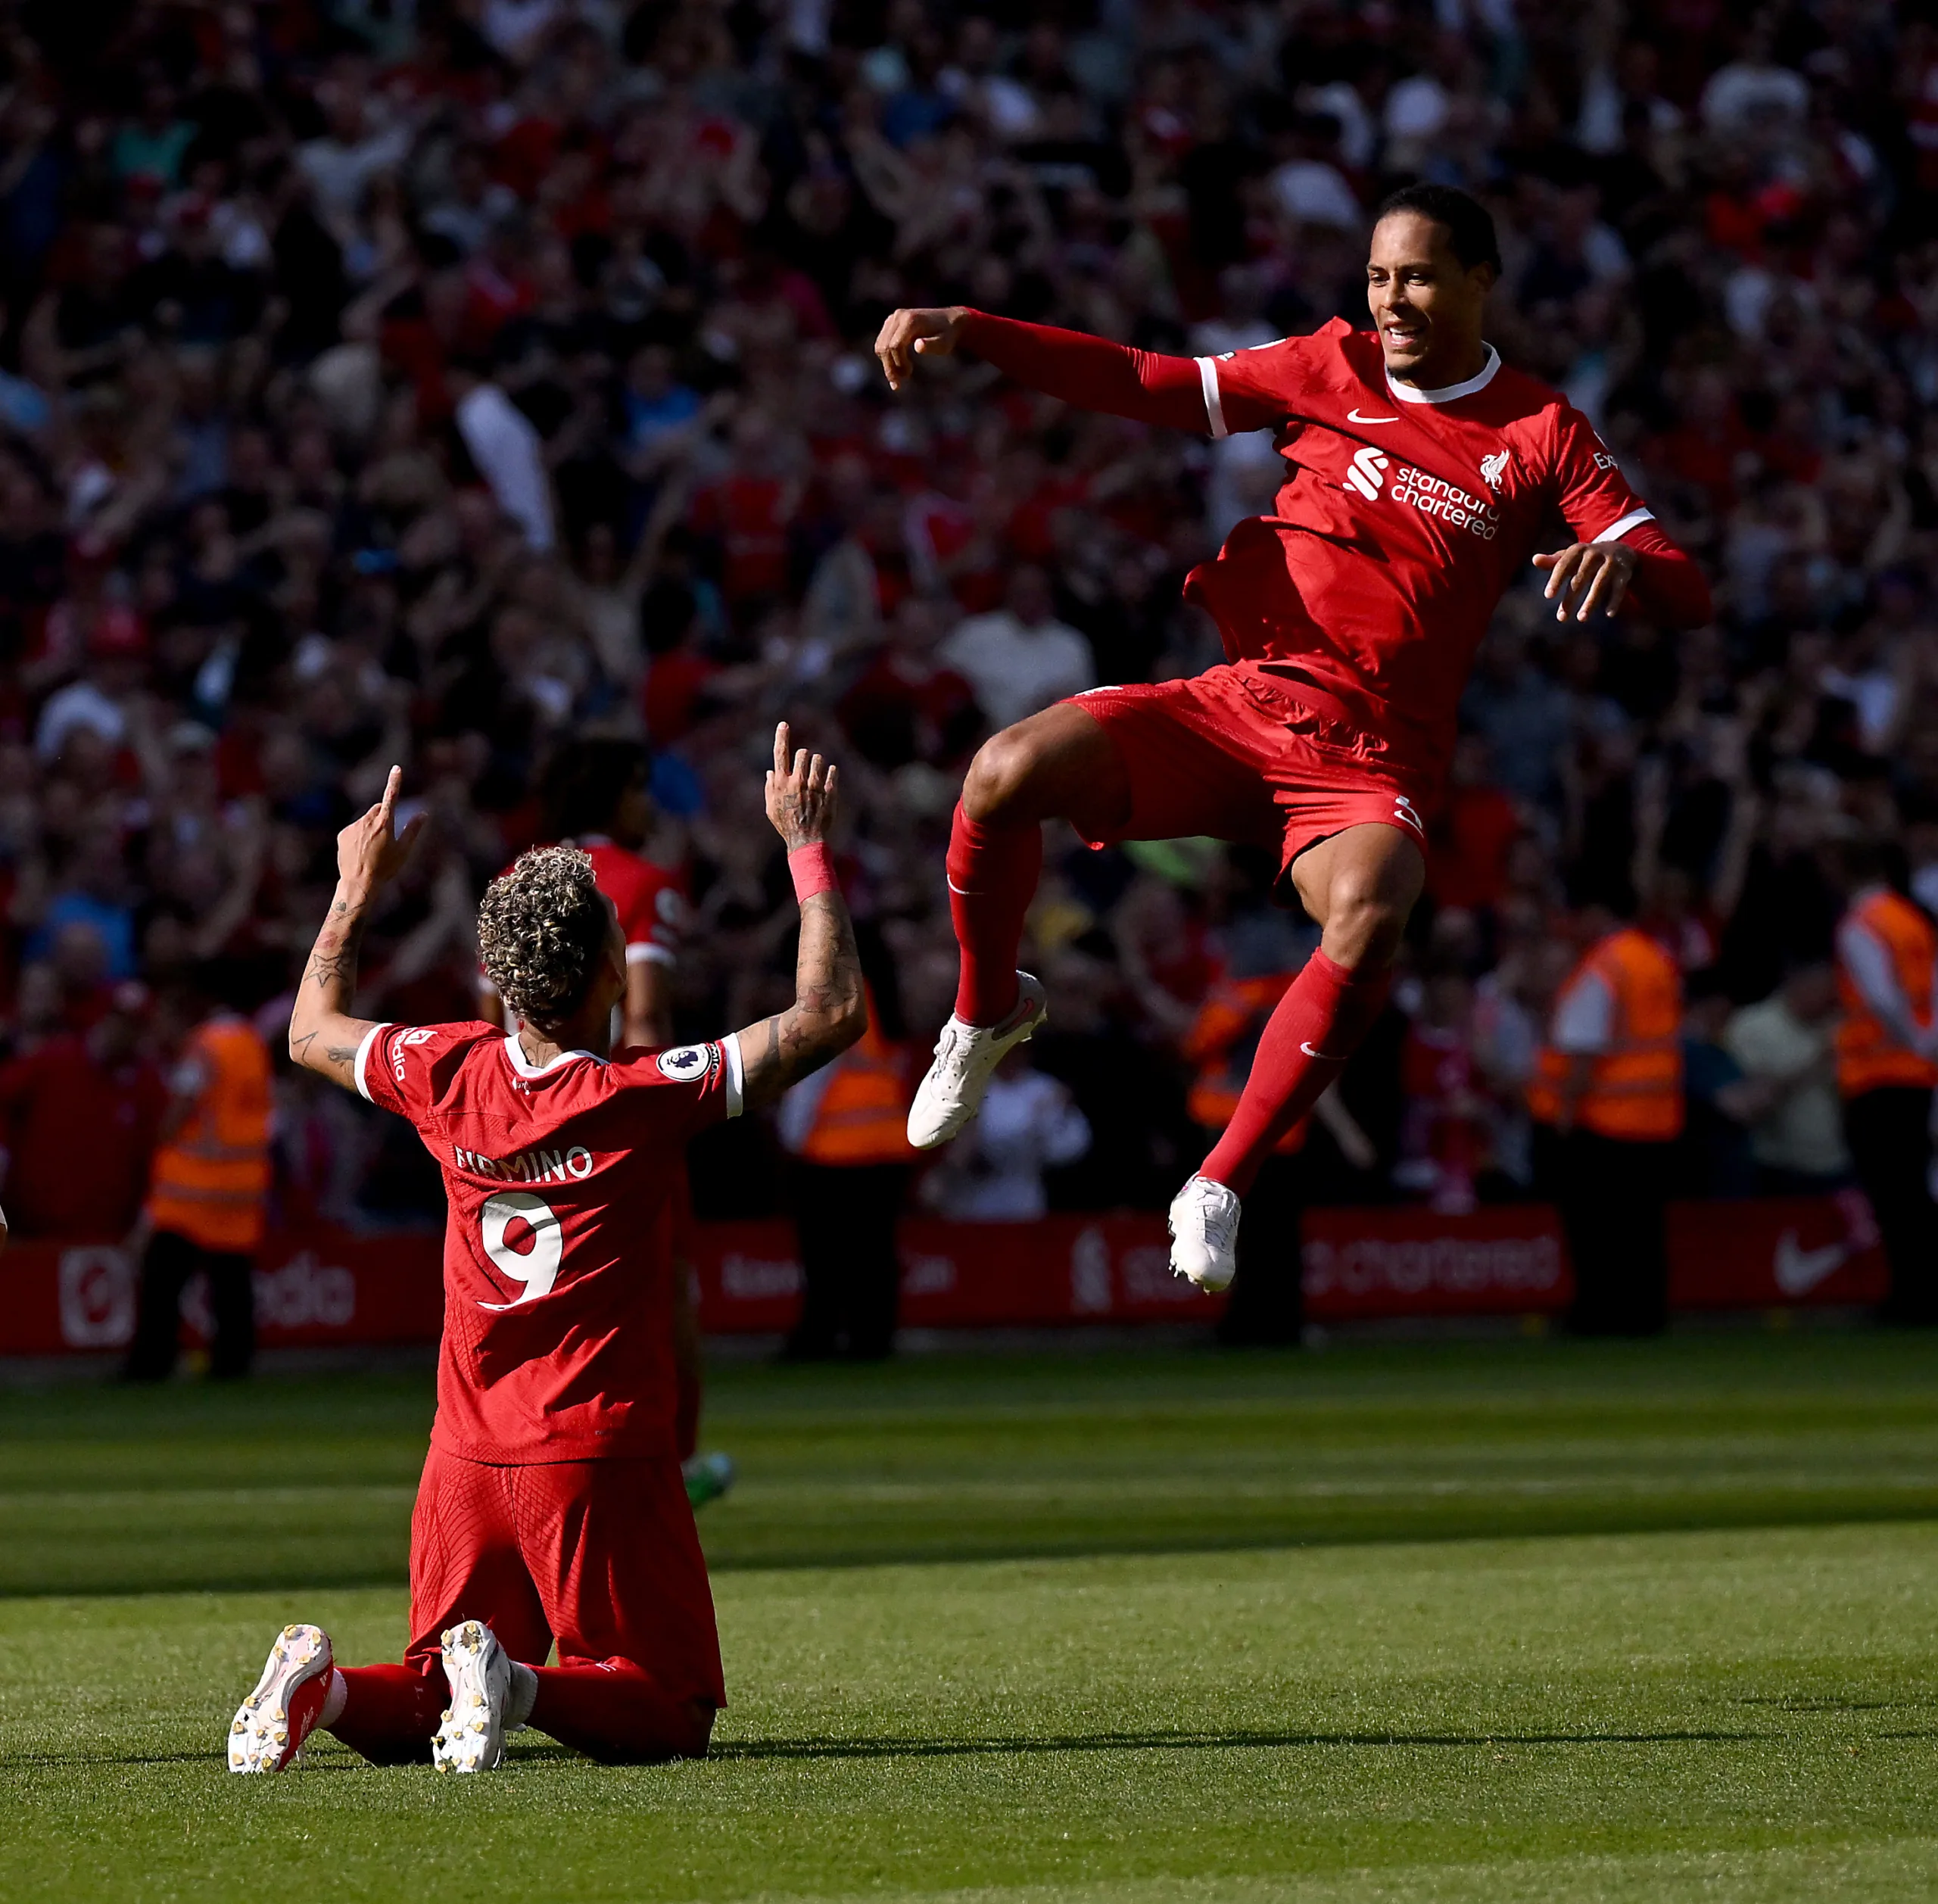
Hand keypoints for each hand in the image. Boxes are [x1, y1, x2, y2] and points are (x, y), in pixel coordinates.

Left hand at [336, 764, 426, 893]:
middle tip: (387, 836)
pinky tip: (360, 852)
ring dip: (370, 827)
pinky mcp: (343, 834)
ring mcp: (353, 827)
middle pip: (378, 809)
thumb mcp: (403, 850)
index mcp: (385, 824)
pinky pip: (354, 829)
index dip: (395, 782)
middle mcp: (367, 821)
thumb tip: (423, 814)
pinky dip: (358, 835)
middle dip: (383, 816)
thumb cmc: (385, 868)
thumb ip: (413, 829)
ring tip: (372, 849)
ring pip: (365, 820)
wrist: (359, 882)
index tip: (397, 768)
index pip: (391, 797)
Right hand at [764, 722, 837, 848]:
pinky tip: (828, 776)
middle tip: (804, 767)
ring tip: (816, 775)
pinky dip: (830, 772)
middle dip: (803, 757)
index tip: (784, 724)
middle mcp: (797, 780)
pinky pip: (832, 771)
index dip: (781, 737)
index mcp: (781, 782)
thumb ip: (770, 788)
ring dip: (817, 763)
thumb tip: (771, 772)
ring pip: (818, 759)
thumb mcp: (770, 808)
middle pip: (802, 753)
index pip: (780, 753)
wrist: (806, 839)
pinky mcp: (829, 791)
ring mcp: (814, 785)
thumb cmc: (786, 824)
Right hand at [874, 306, 966, 391]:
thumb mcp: (944, 343)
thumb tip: (918, 346)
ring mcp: (893, 319)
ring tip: (899, 378)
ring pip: (880, 346)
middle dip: (890, 367)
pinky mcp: (890, 323)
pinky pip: (882, 343)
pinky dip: (886, 358)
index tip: (908, 375)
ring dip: (887, 365)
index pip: (895, 345)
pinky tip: (896, 370)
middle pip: (884, 346)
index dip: (898, 364)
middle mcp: (899, 316)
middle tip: (899, 383)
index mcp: (910, 320)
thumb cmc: (947, 335)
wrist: (948, 321)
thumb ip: (932, 345)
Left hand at [1532, 541, 1638, 621]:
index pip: (1564, 565)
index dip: (1556, 580)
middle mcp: (1595, 554)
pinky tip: (1609, 614)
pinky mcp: (1624, 573)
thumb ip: (1553, 562)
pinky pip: (1619, 588)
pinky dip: (1615, 600)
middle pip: (1580, 578)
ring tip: (1581, 619)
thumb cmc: (1586, 558)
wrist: (1620, 549)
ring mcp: (1611, 563)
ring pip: (1600, 584)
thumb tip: (1534, 559)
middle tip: (1561, 618)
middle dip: (1570, 598)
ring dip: (1591, 602)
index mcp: (1578, 550)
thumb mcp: (1571, 558)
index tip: (1548, 596)